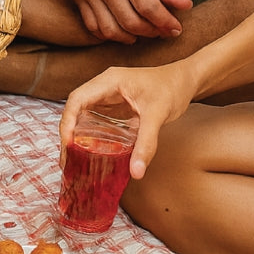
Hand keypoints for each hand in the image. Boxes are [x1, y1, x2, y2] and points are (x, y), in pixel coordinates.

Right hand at [60, 62, 197, 178]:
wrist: (186, 80)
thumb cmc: (172, 89)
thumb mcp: (158, 115)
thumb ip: (147, 143)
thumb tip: (136, 172)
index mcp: (108, 81)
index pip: (77, 99)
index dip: (67, 121)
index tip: (68, 144)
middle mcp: (102, 87)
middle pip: (75, 108)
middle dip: (67, 132)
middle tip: (67, 158)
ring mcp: (107, 96)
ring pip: (82, 114)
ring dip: (75, 134)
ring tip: (72, 158)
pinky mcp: (114, 106)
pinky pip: (95, 120)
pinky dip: (88, 135)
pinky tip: (88, 150)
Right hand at [64, 0, 191, 42]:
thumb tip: (184, 6)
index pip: (148, 7)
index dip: (165, 22)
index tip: (176, 28)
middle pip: (131, 21)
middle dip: (152, 31)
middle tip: (162, 30)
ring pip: (109, 29)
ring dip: (130, 37)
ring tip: (143, 32)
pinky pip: (91, 25)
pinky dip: (107, 34)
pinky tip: (120, 30)